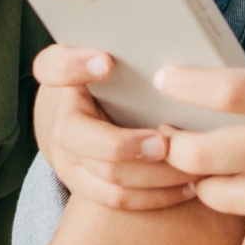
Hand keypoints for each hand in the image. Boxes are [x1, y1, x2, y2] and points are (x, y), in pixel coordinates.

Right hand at [31, 44, 212, 216]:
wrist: (86, 111)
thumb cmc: (117, 75)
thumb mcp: (119, 54)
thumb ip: (137, 51)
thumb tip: (185, 47)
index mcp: (63, 73)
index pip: (53, 66)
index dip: (74, 66)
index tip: (106, 62)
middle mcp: (59, 116)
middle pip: (75, 135)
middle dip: (122, 144)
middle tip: (164, 142)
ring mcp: (68, 155)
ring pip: (104, 174)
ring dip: (152, 174)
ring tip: (191, 167)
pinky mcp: (84, 183)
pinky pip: (117, 197)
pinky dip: (156, 195)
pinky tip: (189, 186)